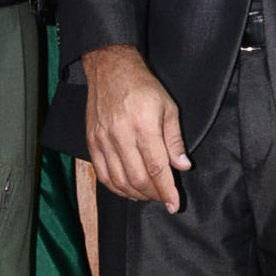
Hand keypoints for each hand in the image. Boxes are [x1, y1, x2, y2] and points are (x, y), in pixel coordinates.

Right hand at [83, 44, 189, 210]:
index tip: (174, 205)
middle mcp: (121, 136)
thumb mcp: (168, 108)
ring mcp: (103, 140)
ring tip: (148, 194)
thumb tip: (182, 166)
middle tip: (164, 197)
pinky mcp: (92, 142)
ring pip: (119, 181)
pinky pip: (103, 175)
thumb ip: (175, 140)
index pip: (156, 168)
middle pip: (137, 179)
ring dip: (136, 194)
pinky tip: (128, 189)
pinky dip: (116, 188)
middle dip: (154, 195)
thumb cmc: (142, 87)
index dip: (166, 191)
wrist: (111, 70)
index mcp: (144, 126)